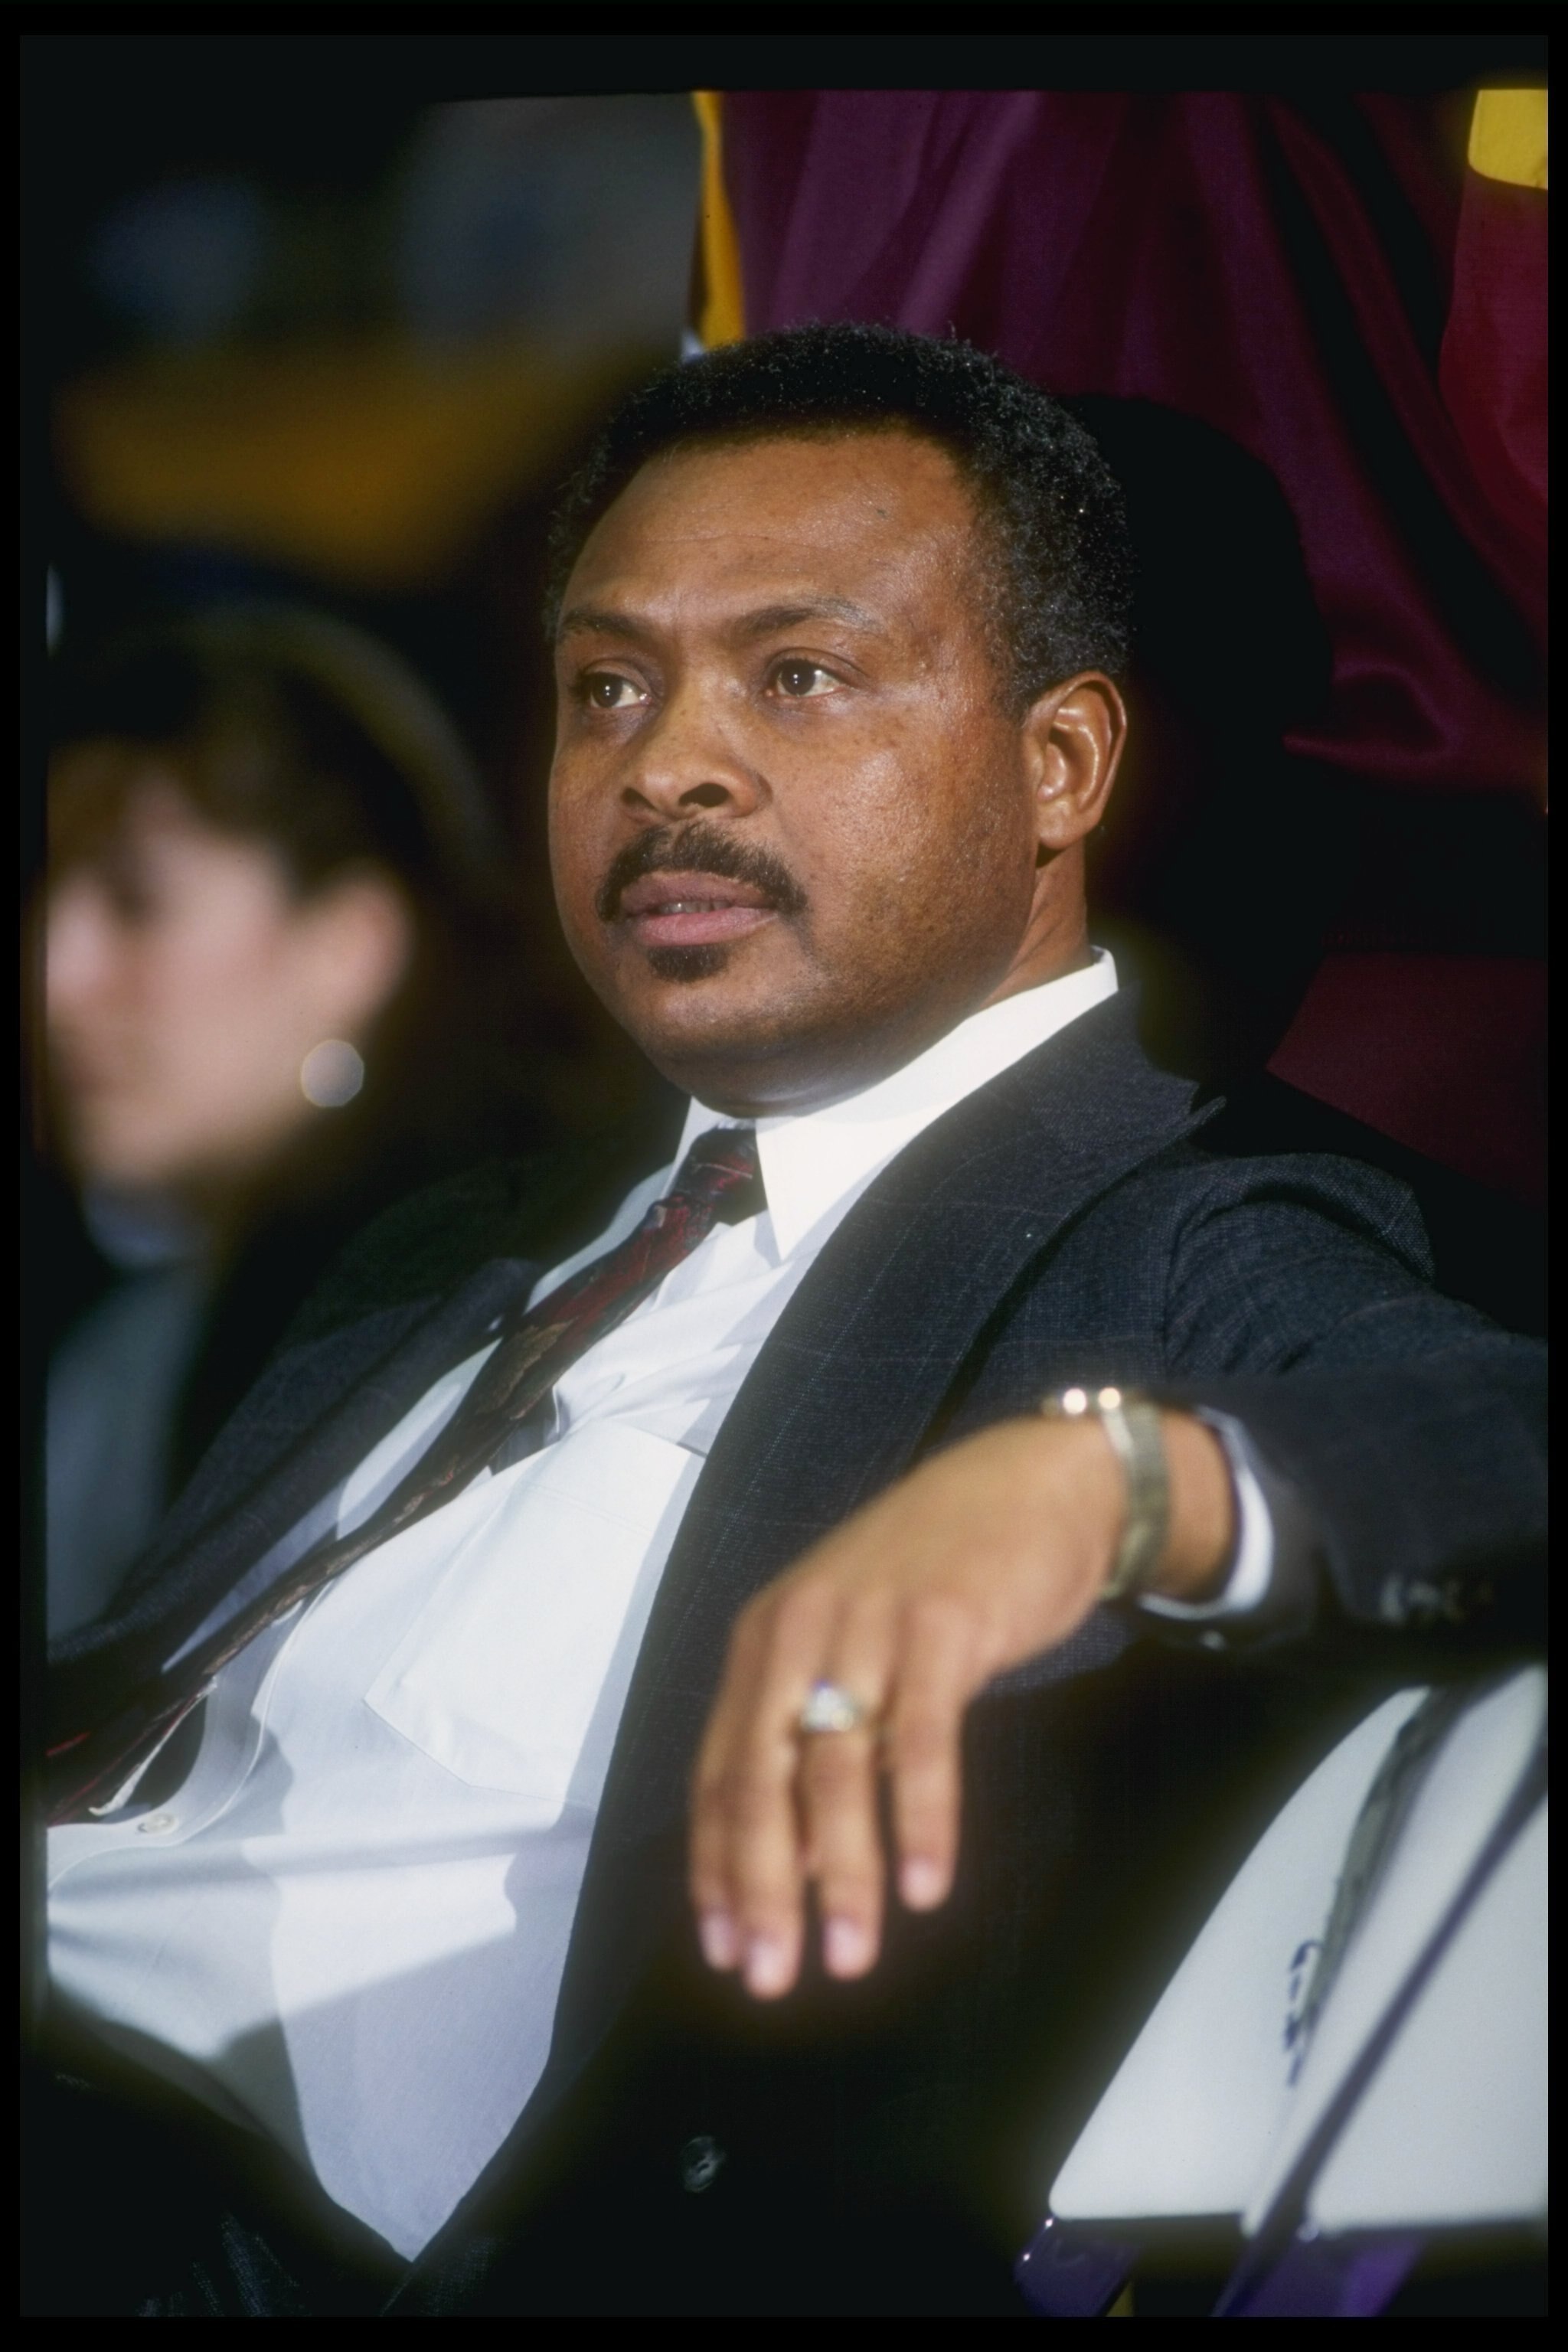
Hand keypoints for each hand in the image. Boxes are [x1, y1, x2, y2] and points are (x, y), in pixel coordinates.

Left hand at [689, 1409, 1233, 1998]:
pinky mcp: (943, 1624)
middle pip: (763, 1778)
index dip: (718, 1865)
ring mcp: (869, 1623)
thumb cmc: (937, 1579)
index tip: (724, 1949)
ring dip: (842, 1874)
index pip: (721, 1771)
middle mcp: (801, 1628)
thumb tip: (795, 1862)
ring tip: (850, 1958)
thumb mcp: (851, 1642)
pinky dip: (921, 1817)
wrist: (1031, 1484)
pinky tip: (925, 1885)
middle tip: (770, 1978)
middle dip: (763, 1888)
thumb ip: (815, 1733)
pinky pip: (923, 1738)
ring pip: (837, 1768)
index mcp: (765, 1639)